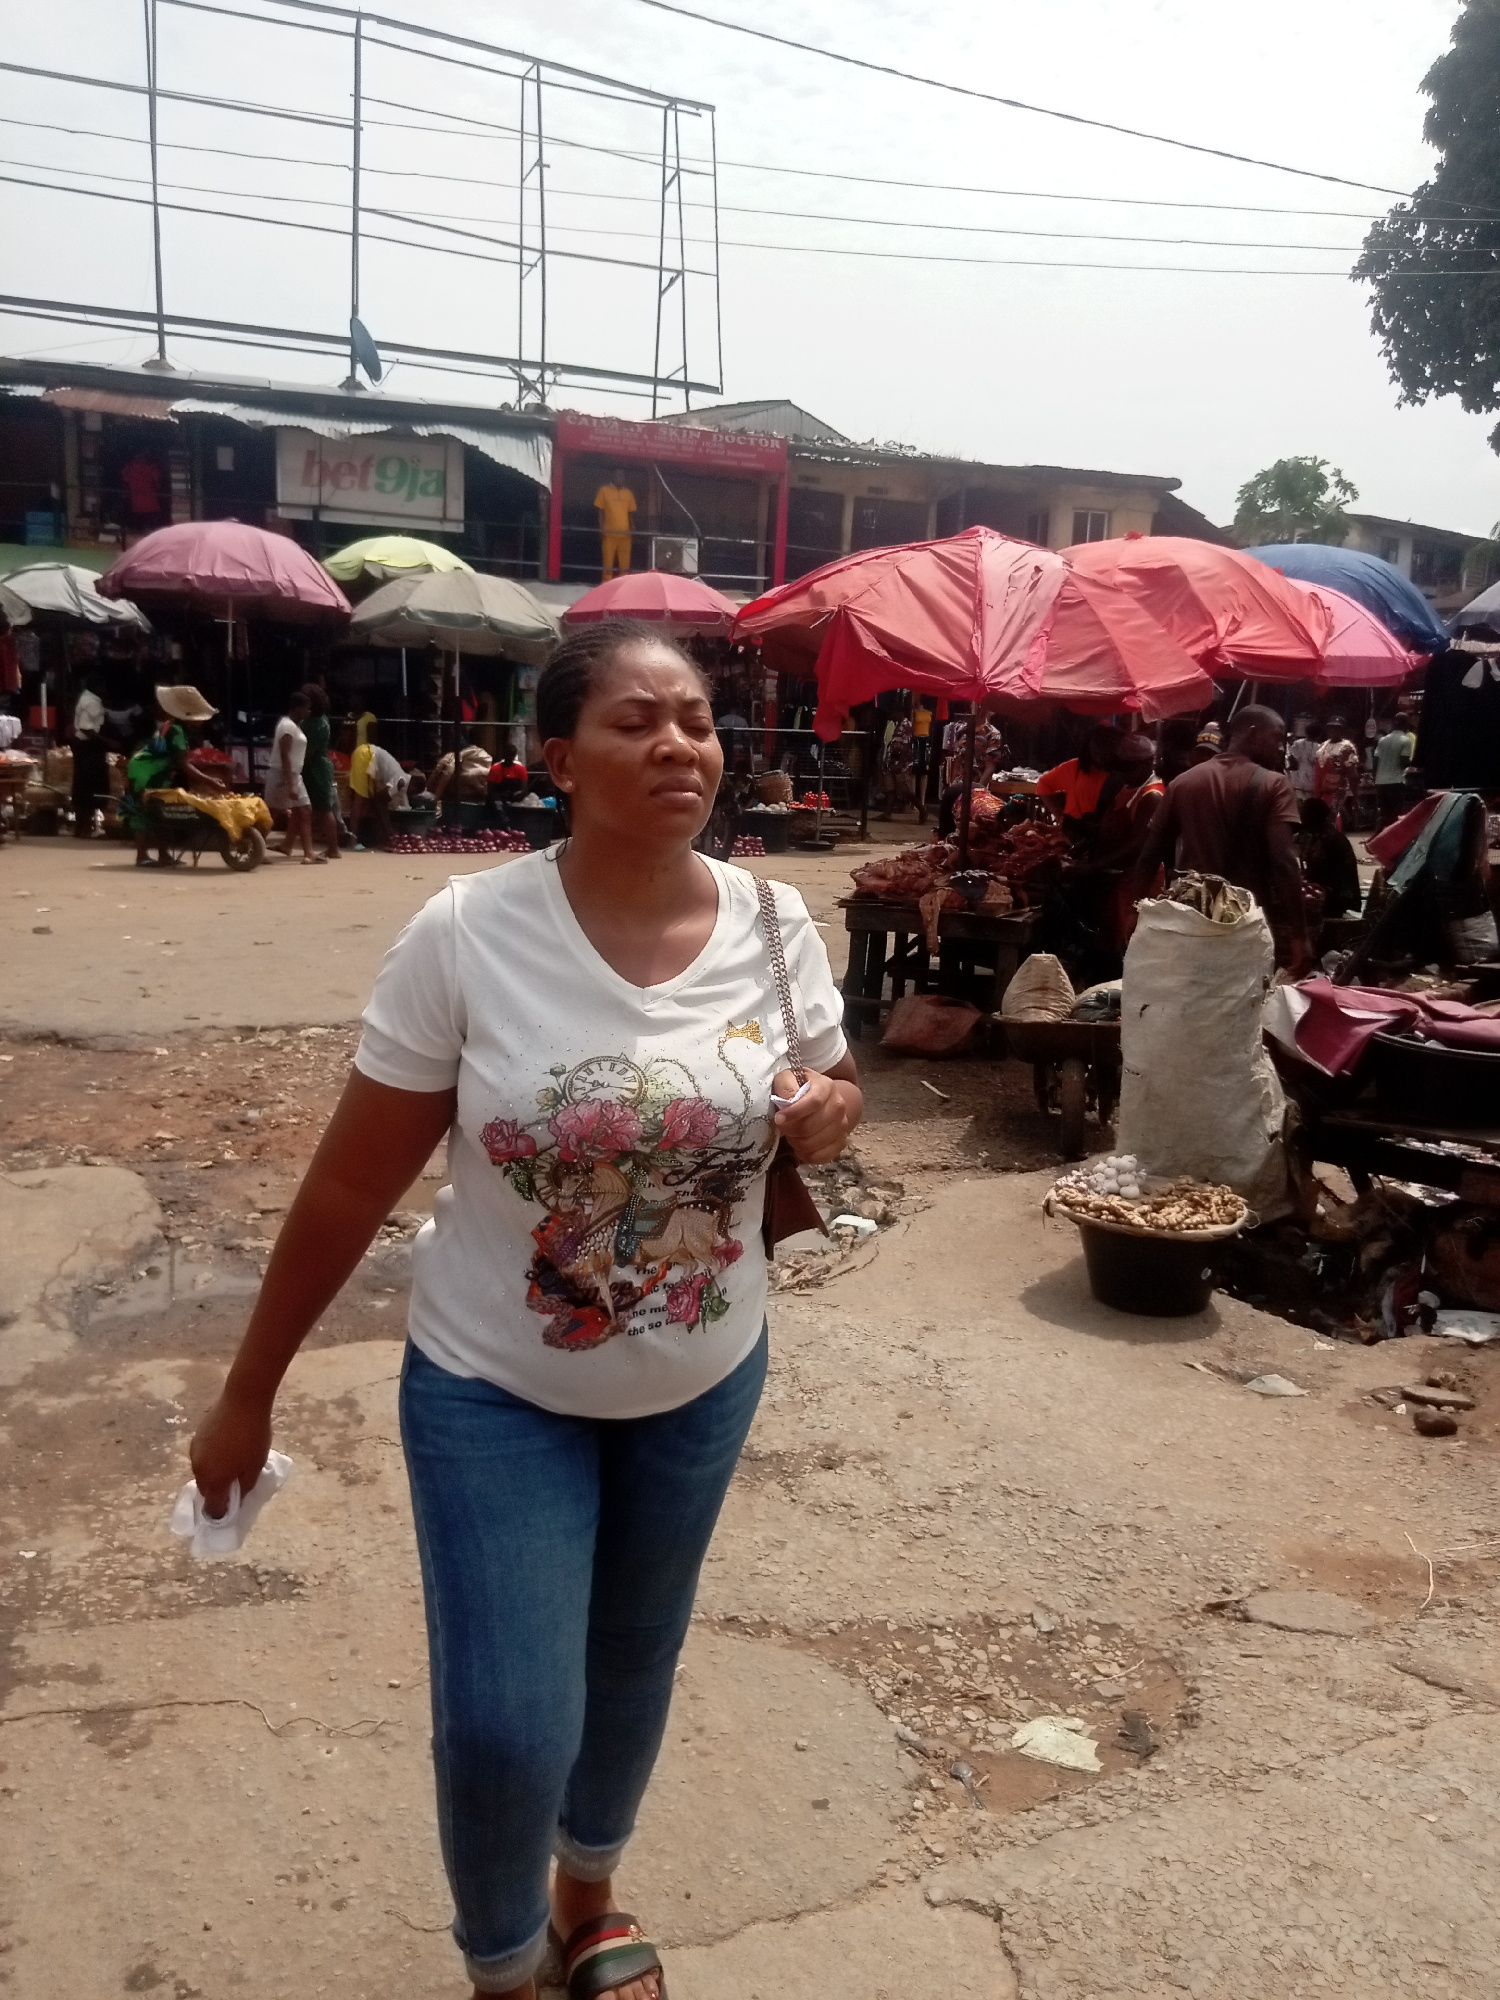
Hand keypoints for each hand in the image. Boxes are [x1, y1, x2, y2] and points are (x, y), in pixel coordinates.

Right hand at [190, 1385, 272, 1519]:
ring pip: (203, 1472)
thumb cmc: (253, 1436)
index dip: (221, 1513)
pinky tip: (227, 1448)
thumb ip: (244, 1487)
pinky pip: (202, 1456)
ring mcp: (195, 1451)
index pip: (212, 1508)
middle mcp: (198, 1469)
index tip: (232, 1511)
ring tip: (232, 1464)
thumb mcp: (255, 1466)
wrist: (243, 1400)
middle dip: (218, 1493)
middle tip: (235, 1486)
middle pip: (206, 1490)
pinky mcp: (196, 1436)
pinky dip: (212, 1458)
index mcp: (213, 1480)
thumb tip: (235, 1499)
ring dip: (214, 1474)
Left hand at [772, 1068, 851, 1164]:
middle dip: (790, 1129)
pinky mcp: (841, 1142)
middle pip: (810, 1126)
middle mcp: (839, 1106)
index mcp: (826, 1086)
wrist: (819, 1100)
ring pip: (813, 1144)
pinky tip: (799, 1145)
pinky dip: (805, 1154)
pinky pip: (820, 1157)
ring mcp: (842, 1125)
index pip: (813, 1102)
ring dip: (796, 1142)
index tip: (778, 1118)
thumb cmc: (798, 1088)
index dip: (794, 1113)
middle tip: (782, 1126)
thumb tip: (788, 1101)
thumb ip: (786, 1085)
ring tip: (791, 1133)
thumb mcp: (788, 1078)